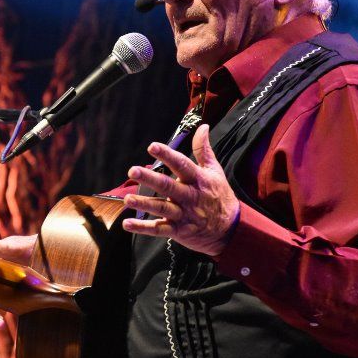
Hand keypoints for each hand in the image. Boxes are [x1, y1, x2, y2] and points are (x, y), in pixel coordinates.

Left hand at [121, 124, 238, 256]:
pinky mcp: (178, 231)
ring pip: (161, 208)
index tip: (152, 147)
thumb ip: (204, 150)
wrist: (230, 229)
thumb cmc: (219, 196)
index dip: (167, 155)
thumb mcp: (215, 171)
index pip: (182, 165)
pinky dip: (142, 228)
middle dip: (150, 178)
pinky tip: (126, 223)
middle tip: (132, 170)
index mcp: (198, 180)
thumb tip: (203, 126)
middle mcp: (190, 197)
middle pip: (168, 186)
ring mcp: (183, 215)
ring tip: (127, 199)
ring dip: (144, 204)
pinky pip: (158, 229)